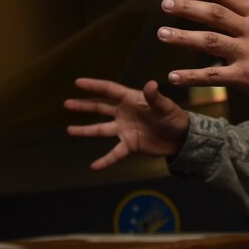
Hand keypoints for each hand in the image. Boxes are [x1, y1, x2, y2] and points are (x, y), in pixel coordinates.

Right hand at [65, 78, 190, 169]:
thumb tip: (151, 84)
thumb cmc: (174, 117)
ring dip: (85, 130)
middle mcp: (124, 113)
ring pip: (101, 130)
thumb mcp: (165, 107)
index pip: (109, 90)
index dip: (94, 86)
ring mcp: (125, 129)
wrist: (182, 138)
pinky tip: (93, 167)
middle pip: (100, 108)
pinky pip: (114, 153)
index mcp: (131, 100)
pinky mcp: (130, 145)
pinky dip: (105, 160)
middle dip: (84, 106)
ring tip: (69, 130)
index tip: (77, 82)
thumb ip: (155, 97)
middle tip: (66, 103)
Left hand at [158, 0, 248, 113]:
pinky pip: (213, 76)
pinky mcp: (245, 78)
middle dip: (187, 8)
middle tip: (165, 4)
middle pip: (214, 14)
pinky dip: (191, 76)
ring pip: (210, 42)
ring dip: (182, 38)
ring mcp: (248, 54)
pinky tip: (173, 76)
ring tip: (162, 34)